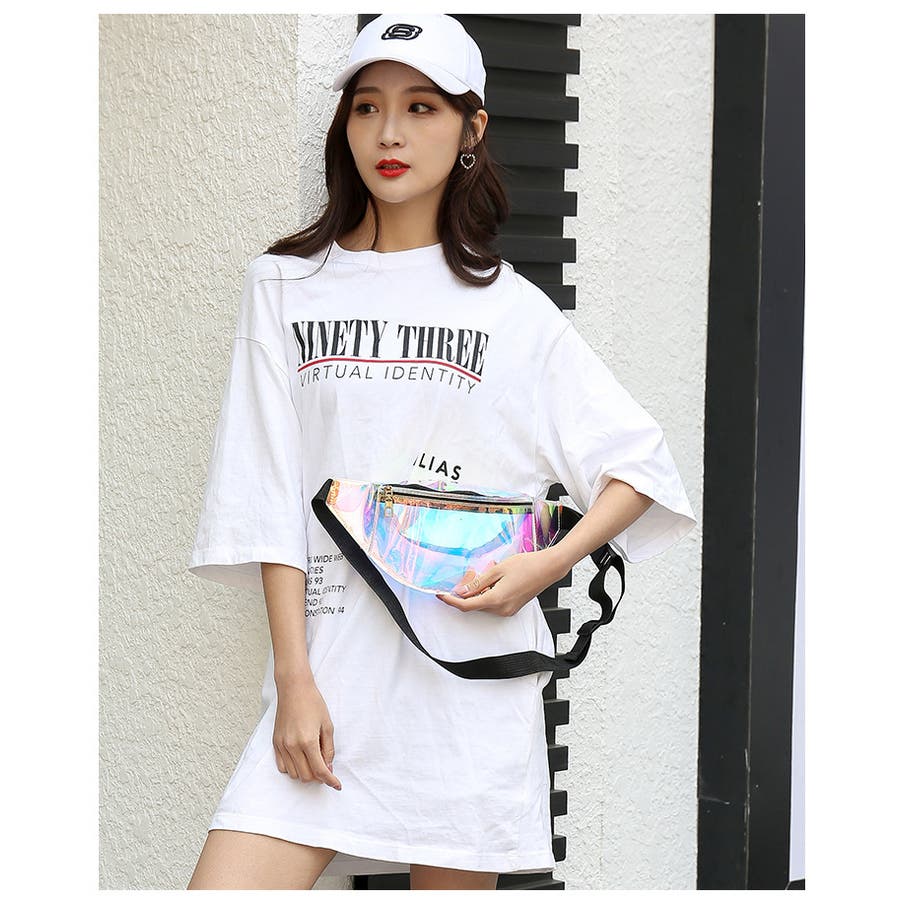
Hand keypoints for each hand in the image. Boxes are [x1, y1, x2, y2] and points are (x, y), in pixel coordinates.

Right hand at [271, 674, 341, 790]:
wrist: (294, 688)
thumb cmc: (313, 703)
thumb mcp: (328, 725)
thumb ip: (328, 749)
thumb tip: (328, 768)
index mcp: (308, 741)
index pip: (320, 770)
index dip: (330, 780)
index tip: (337, 785)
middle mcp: (292, 746)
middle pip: (306, 776)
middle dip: (318, 777)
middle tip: (327, 769)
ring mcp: (282, 745)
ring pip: (293, 774)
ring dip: (305, 773)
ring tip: (314, 761)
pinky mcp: (275, 743)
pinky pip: (282, 766)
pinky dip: (293, 768)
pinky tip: (301, 759)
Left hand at [436, 549, 568, 617]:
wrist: (548, 568)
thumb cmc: (527, 565)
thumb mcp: (497, 569)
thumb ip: (478, 582)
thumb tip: (461, 592)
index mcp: (496, 600)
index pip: (466, 605)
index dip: (451, 601)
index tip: (440, 595)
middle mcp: (501, 609)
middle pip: (474, 604)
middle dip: (467, 591)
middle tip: (470, 573)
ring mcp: (508, 610)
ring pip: (483, 603)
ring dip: (478, 591)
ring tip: (486, 572)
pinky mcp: (512, 608)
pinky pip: (493, 603)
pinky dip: (488, 592)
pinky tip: (494, 578)